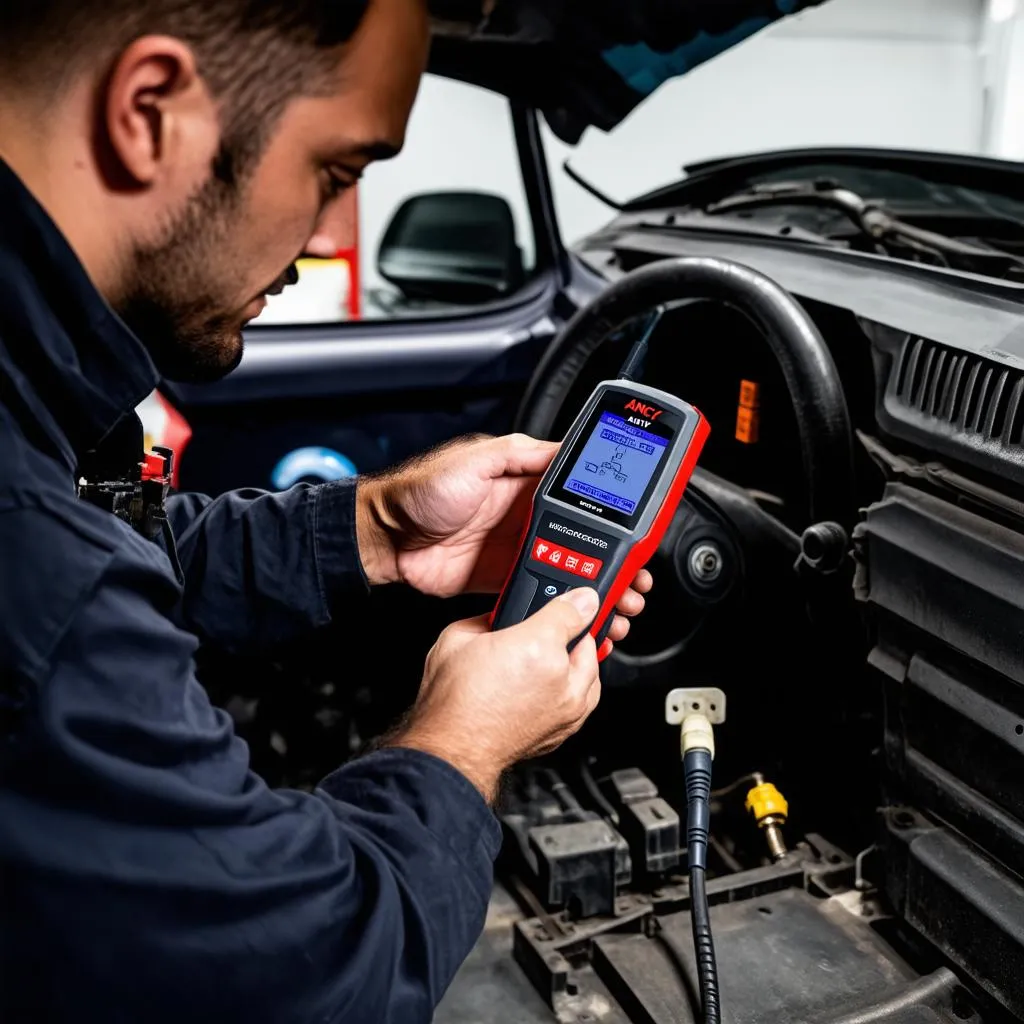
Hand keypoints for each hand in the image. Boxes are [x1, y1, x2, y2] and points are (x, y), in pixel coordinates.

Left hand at [356, 434, 652, 646]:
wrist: (386, 538)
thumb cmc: (419, 492)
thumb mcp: (474, 459)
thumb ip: (519, 453)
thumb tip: (562, 448)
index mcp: (523, 483)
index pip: (579, 492)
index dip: (610, 508)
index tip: (635, 525)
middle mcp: (525, 516)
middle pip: (584, 536)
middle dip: (615, 556)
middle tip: (636, 574)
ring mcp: (516, 548)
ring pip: (570, 567)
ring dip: (596, 583)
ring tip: (620, 598)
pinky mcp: (502, 578)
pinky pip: (541, 589)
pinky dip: (562, 602)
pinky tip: (582, 612)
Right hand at [385, 587, 602, 802]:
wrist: (452, 747)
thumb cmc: (452, 702)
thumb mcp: (458, 638)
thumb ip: (487, 618)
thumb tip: (498, 614)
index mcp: (537, 648)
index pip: (573, 610)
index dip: (574, 600)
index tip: (577, 598)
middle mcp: (562, 681)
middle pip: (591, 643)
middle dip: (579, 631)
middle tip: (564, 624)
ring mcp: (567, 710)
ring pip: (593, 676)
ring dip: (583, 662)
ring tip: (563, 653)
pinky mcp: (564, 730)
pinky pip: (584, 703)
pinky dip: (578, 689)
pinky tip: (559, 683)